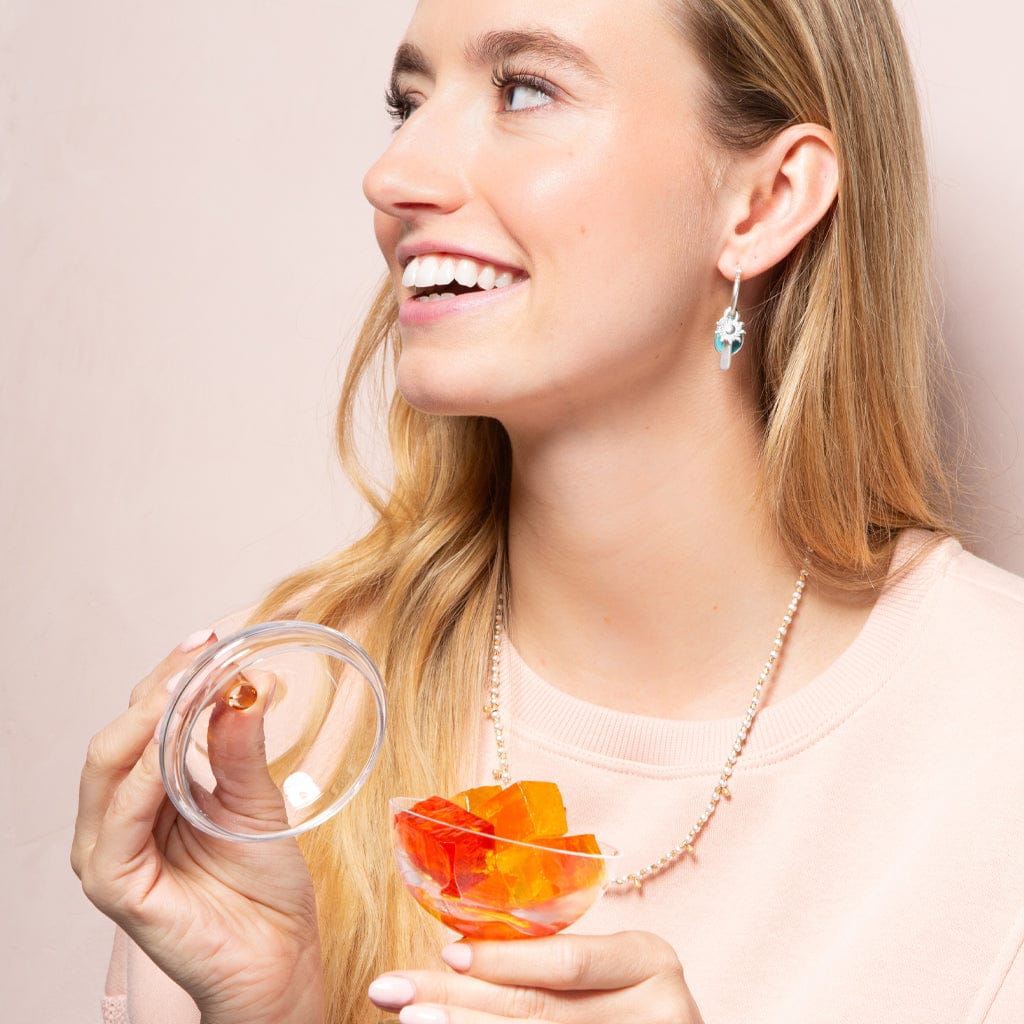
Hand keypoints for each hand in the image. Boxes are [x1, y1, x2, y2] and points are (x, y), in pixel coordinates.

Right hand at [71, 631, 323, 1023]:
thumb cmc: (263, 885)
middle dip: (159, 687)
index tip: (211, 639)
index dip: (172, 675)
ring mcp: (108, 849)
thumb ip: (242, 747)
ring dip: (149, 720)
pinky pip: (118, 821)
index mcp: (149, 791)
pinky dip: (143, 779)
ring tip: (191, 685)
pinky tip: (172, 752)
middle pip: (121, 733)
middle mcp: (118, 816)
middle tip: (204, 654)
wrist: (276, 959)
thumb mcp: (257, 801)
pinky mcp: (113, 883)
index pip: (146, 719)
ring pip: (108, 766)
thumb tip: (247, 683)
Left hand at [367, 930, 704, 1022]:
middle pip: (539, 1011)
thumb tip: (452, 955)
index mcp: (648, 961)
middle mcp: (657, 1009)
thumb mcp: (605, 971)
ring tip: (411, 1020)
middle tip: (393, 990)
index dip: (504, 960)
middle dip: (458, 1000)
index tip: (445, 953)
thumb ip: (550, 962)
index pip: (568, 963)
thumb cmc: (624, 1000)